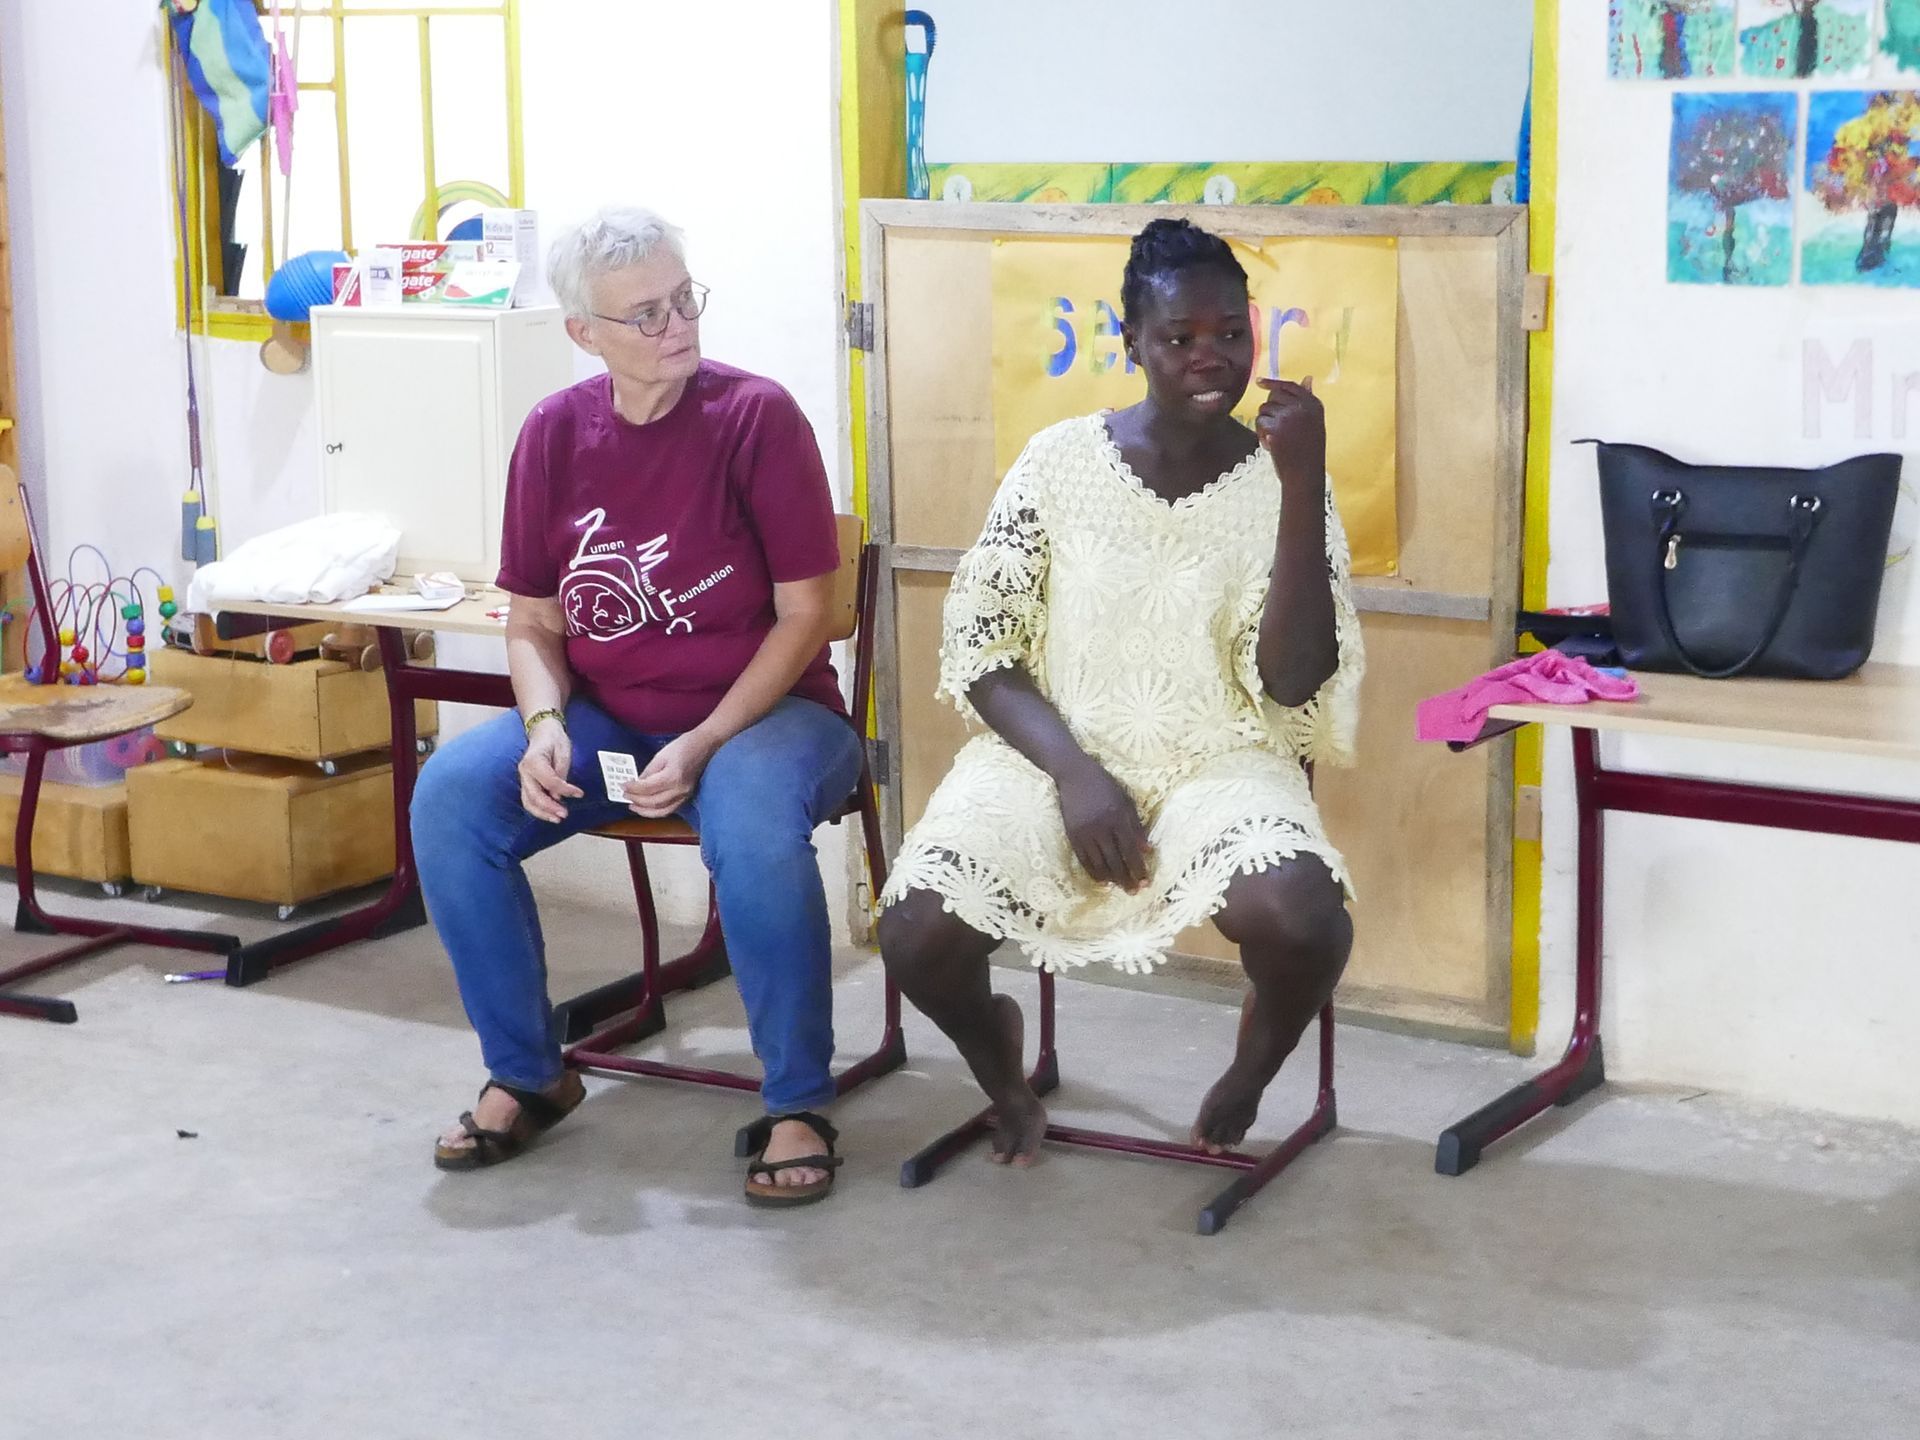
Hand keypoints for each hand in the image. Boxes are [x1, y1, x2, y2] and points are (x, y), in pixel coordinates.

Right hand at [518, 718, 581, 822]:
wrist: (543, 731)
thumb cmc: (554, 739)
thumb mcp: (563, 751)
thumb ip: (560, 773)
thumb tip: (559, 795)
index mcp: (534, 761)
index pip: (549, 782)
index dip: (564, 790)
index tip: (579, 794)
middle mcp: (525, 772)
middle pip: (534, 796)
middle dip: (550, 808)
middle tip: (564, 814)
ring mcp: (523, 778)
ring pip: (528, 801)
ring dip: (542, 813)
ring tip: (557, 819)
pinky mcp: (526, 783)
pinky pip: (529, 799)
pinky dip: (539, 809)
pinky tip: (550, 814)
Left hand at [625, 731, 717, 817]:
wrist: (705, 745)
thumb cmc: (684, 746)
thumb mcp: (661, 755)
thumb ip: (649, 771)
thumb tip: (637, 783)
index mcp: (672, 776)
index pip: (647, 788)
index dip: (633, 788)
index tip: (623, 785)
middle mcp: (680, 789)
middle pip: (653, 802)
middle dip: (636, 800)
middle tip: (624, 795)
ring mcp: (685, 795)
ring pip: (661, 811)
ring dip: (645, 811)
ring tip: (633, 806)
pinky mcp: (687, 796)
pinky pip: (670, 809)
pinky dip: (656, 811)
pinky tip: (648, 808)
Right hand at [1054, 757, 1151, 891]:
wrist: (1073, 774)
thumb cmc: (1104, 785)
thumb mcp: (1126, 800)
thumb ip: (1136, 826)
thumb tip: (1147, 850)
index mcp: (1117, 817)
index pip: (1130, 850)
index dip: (1138, 868)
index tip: (1146, 882)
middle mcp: (1101, 827)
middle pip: (1115, 860)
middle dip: (1126, 878)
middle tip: (1134, 891)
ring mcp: (1084, 833)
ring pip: (1099, 863)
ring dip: (1111, 879)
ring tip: (1120, 888)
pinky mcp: (1072, 835)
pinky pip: (1083, 860)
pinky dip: (1093, 873)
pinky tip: (1102, 881)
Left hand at [1254, 376, 1325, 484]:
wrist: (1305, 474)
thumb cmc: (1308, 451)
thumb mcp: (1314, 422)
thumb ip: (1307, 401)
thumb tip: (1307, 378)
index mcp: (1314, 404)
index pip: (1290, 385)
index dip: (1273, 383)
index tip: (1259, 382)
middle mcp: (1302, 407)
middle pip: (1274, 396)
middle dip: (1269, 411)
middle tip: (1272, 428)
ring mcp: (1289, 416)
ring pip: (1264, 409)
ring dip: (1264, 424)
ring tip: (1275, 440)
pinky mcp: (1276, 427)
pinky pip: (1260, 422)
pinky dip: (1261, 434)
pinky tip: (1271, 446)